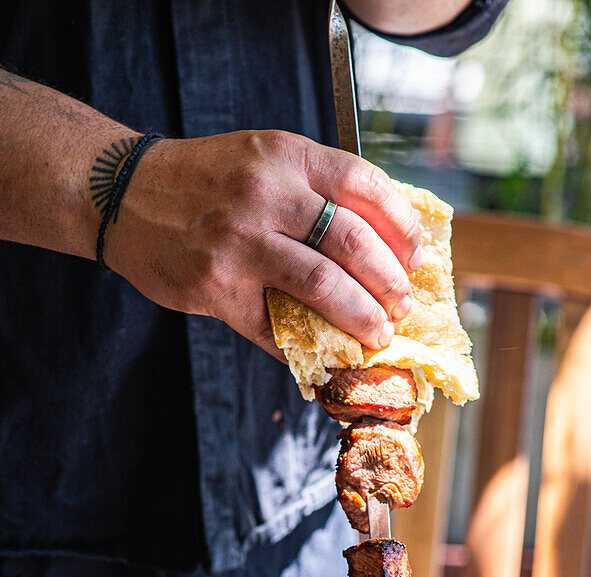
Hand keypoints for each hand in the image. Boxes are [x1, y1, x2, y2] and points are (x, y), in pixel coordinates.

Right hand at [104, 130, 421, 360]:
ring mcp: (239, 242)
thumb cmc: (204, 180)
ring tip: (379, 332)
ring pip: (323, 286)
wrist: (123, 193)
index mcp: (285, 156)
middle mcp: (265, 194)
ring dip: (362, 317)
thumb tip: (382, 246)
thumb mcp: (262, 159)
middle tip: (403, 304)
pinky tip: (329, 354)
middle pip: (352, 241)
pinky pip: (277, 326)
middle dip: (389, 281)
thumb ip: (315, 190)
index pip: (364, 186)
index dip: (401, 226)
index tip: (416, 255)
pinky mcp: (217, 287)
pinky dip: (309, 346)